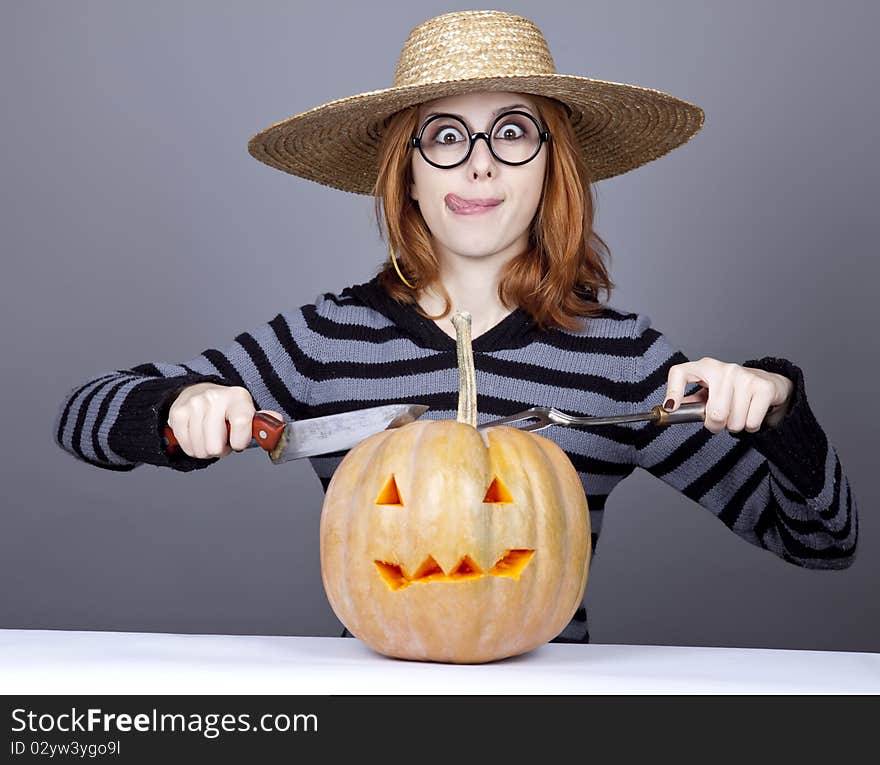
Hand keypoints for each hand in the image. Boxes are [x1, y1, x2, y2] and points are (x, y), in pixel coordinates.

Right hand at [167, 382, 283, 458]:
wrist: (197, 391)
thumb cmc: (227, 408)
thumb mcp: (247, 410)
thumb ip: (262, 421)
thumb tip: (277, 422)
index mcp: (237, 397)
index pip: (242, 423)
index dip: (240, 441)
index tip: (238, 443)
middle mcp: (214, 398)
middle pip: (215, 445)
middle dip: (221, 449)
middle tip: (223, 440)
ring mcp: (194, 405)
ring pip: (200, 449)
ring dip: (207, 450)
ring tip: (211, 437)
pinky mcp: (177, 413)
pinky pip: (186, 447)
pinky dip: (193, 448)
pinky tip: (199, 436)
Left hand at [664, 357, 793, 434]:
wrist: (767, 383)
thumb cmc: (732, 390)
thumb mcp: (708, 391)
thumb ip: (690, 402)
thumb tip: (671, 409)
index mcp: (705, 367)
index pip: (680, 372)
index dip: (673, 390)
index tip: (671, 407)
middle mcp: (724, 369)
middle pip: (715, 413)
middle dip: (716, 425)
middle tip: (720, 421)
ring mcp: (745, 376)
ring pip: (734, 421)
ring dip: (735, 426)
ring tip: (737, 414)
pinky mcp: (764, 387)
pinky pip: (751, 423)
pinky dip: (751, 426)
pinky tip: (750, 413)